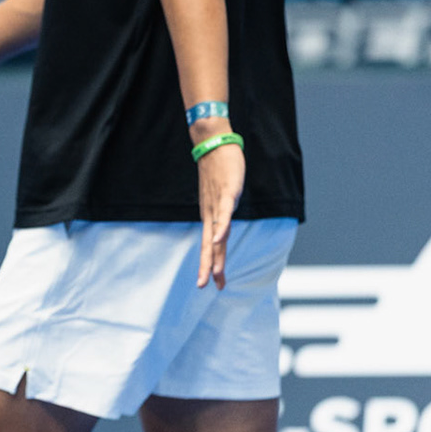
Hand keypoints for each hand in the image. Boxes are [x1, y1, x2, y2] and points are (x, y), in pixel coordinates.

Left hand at [196, 140, 243, 289]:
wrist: (214, 144)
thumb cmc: (218, 170)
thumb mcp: (220, 195)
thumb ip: (222, 210)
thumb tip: (224, 224)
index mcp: (209, 216)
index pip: (209, 245)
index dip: (210, 264)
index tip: (212, 283)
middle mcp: (210, 213)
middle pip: (210, 245)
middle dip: (208, 267)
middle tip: (205, 286)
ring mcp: (217, 203)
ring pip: (216, 233)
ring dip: (215, 253)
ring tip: (214, 272)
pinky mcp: (225, 192)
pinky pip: (223, 213)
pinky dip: (221, 227)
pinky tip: (218, 239)